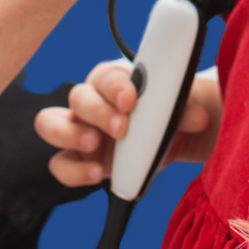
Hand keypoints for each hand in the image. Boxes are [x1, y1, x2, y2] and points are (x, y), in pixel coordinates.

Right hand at [34, 62, 220, 185]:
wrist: (176, 138)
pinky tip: (96, 173)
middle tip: (121, 128)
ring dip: (71, 133)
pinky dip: (73, 170)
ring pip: (50, 123)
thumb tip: (197, 117)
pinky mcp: (78, 159)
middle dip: (98, 111)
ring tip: (96, 143)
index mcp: (116, 81)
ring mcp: (80, 130)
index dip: (115, 85)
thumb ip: (185, 110)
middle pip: (78, 96)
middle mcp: (92, 102)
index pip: (105, 75)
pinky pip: (60, 164)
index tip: (131, 99)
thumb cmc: (173, 112)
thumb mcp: (182, 108)